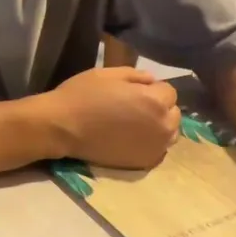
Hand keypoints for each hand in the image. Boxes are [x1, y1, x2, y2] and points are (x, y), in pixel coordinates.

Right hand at [45, 67, 180, 168]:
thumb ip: (136, 75)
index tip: (134, 91)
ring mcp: (155, 147)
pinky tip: (131, 139)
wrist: (63, 127)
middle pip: (173, 113)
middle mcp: (162, 125)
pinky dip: (150, 143)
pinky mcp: (144, 162)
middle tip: (135, 107)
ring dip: (158, 126)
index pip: (169, 92)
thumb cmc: (82, 95)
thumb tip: (151, 81)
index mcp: (154, 100)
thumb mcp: (107, 74)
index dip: (152, 89)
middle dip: (159, 107)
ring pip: (169, 133)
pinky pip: (158, 149)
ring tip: (135, 124)